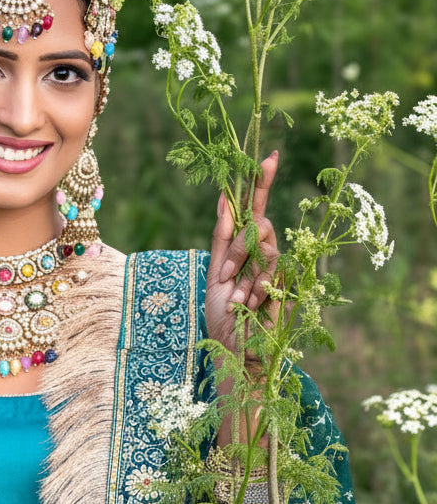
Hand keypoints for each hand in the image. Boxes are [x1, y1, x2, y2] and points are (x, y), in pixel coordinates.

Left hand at [204, 151, 279, 353]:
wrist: (234, 348)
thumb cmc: (224, 315)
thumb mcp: (215, 273)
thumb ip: (221, 237)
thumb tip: (225, 198)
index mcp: (245, 247)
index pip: (255, 208)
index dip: (262, 182)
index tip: (269, 155)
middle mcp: (265, 253)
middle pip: (259, 223)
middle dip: (237, 247)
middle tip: (225, 277)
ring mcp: (277, 268)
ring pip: (264, 245)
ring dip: (243, 272)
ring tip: (236, 298)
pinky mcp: (287, 284)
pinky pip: (271, 269)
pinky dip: (254, 288)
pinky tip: (249, 305)